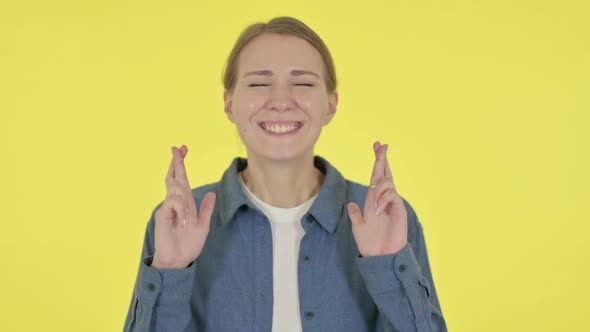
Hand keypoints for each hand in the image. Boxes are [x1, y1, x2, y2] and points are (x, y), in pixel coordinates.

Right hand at [152, 145, 215, 268]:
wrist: (179, 260)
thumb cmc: (189, 244)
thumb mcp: (203, 225)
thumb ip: (206, 210)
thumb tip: (212, 194)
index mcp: (185, 204)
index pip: (182, 180)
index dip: (181, 165)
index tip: (182, 149)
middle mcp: (175, 203)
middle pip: (174, 178)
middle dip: (177, 163)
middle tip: (177, 149)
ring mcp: (167, 208)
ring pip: (176, 191)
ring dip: (184, 202)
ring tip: (186, 221)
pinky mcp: (162, 215)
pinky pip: (172, 203)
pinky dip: (180, 210)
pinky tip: (183, 221)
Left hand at [347, 142, 407, 256]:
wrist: (381, 257)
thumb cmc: (370, 244)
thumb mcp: (358, 227)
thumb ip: (355, 215)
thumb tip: (351, 203)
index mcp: (374, 201)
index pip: (376, 177)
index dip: (378, 162)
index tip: (377, 146)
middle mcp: (384, 200)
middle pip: (385, 174)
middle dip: (382, 159)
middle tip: (382, 145)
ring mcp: (393, 204)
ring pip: (386, 184)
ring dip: (377, 190)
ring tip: (374, 208)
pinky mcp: (400, 210)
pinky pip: (392, 195)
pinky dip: (383, 199)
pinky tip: (378, 210)